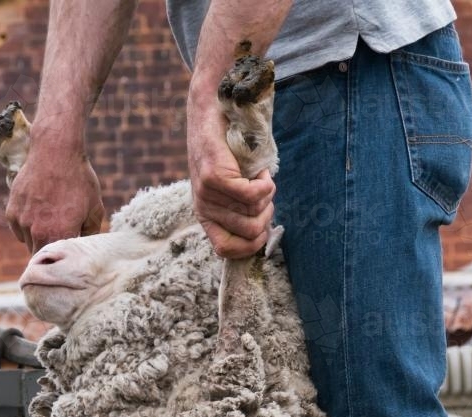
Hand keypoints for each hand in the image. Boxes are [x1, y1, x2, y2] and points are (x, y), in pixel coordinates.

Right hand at [5, 130, 105, 253]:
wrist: (55, 151)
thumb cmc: (79, 180)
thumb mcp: (94, 209)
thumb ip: (90, 234)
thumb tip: (86, 249)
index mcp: (60, 234)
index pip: (59, 263)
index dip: (64, 264)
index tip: (68, 264)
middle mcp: (38, 231)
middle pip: (41, 257)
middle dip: (51, 254)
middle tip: (60, 246)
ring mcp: (22, 222)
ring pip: (29, 244)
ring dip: (38, 239)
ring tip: (51, 224)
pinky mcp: (11, 212)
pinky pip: (19, 230)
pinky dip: (27, 227)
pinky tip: (39, 213)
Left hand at [187, 90, 274, 258]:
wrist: (212, 111)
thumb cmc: (229, 151)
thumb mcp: (233, 188)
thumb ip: (243, 209)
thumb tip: (264, 231)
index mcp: (206, 217)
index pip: (226, 251)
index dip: (252, 245)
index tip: (263, 226)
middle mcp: (203, 209)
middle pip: (250, 232)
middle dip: (267, 214)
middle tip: (264, 192)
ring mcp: (206, 194)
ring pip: (254, 212)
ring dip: (268, 196)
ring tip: (261, 178)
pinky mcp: (214, 178)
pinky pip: (253, 195)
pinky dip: (266, 185)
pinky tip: (261, 172)